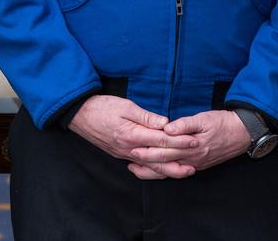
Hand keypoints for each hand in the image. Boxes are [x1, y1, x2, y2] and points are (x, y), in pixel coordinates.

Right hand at [69, 95, 198, 177]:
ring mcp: (125, 154)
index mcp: (132, 135)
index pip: (161, 140)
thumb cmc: (102, 107)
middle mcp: (129, 149)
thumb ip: (146, 116)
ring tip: (186, 172)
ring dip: (170, 170)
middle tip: (197, 161)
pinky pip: (142, 166)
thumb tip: (165, 124)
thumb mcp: (125, 105)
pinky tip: (165, 172)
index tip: (194, 140)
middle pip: (158, 158)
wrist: (80, 115)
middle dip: (179, 160)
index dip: (179, 141)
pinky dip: (155, 171)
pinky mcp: (121, 155)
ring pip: (151, 167)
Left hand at [128, 110, 250, 177]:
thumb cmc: (222, 123)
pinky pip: (177, 172)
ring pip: (169, 171)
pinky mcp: (197, 165)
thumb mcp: (204, 118)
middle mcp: (191, 159)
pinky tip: (155, 171)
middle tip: (128, 159)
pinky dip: (164, 172)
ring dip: (151, 171)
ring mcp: (194, 164)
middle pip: (164, 162)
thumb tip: (167, 129)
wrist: (241, 134)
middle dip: (145, 161)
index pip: (165, 150)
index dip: (148, 150)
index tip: (133, 147)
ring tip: (135, 169)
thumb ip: (185, 124)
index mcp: (191, 146)